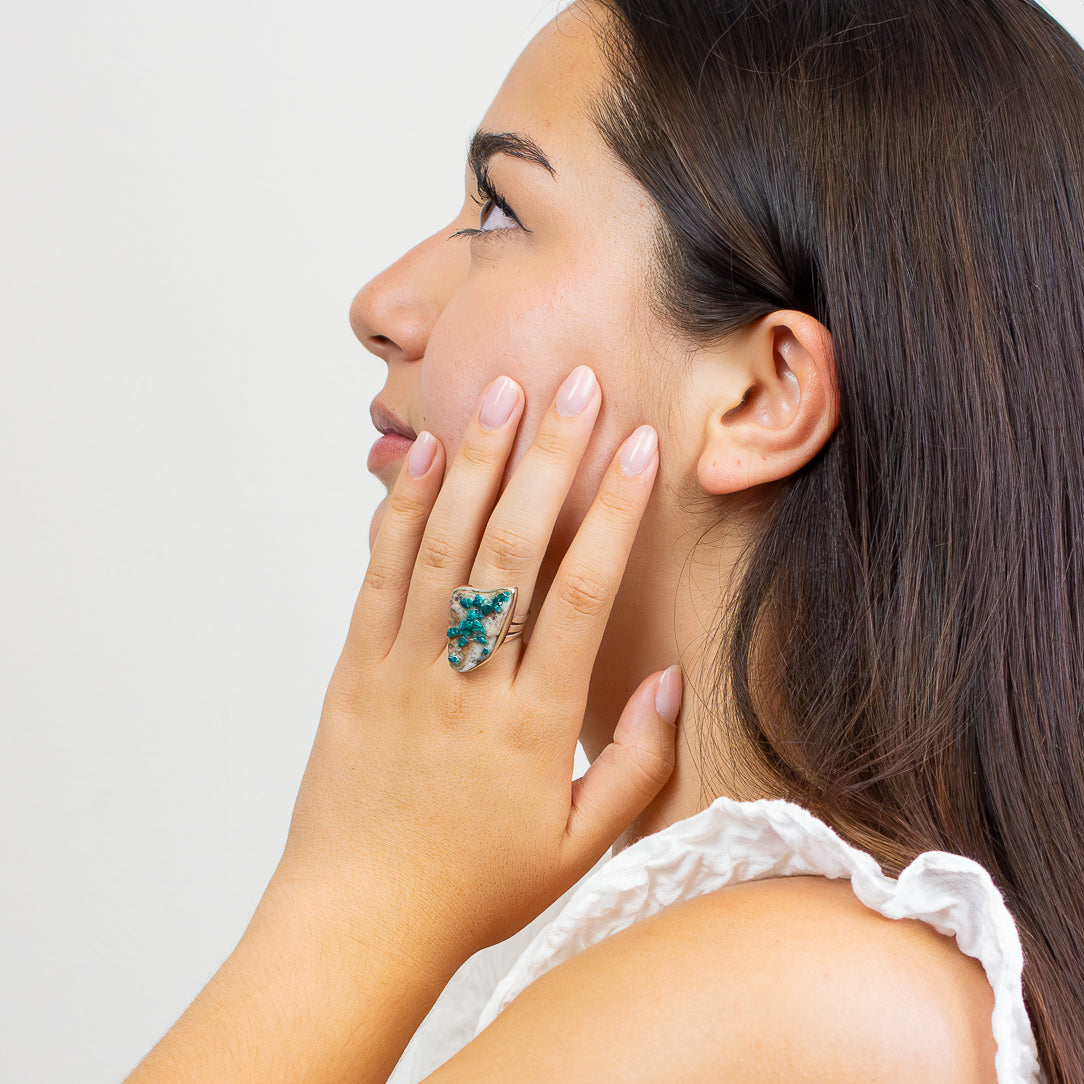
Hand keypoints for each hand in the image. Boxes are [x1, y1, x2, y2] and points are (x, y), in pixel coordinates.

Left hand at [274, 365, 679, 966]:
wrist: (359, 918)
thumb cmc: (474, 886)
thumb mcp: (579, 844)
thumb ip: (635, 761)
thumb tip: (672, 680)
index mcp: (531, 724)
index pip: (581, 595)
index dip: (612, 514)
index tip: (637, 448)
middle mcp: (467, 682)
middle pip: (512, 550)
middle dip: (549, 459)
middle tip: (575, 384)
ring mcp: (404, 669)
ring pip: (443, 548)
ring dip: (477, 465)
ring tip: (502, 394)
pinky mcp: (355, 669)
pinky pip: (380, 577)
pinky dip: (402, 511)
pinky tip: (425, 457)